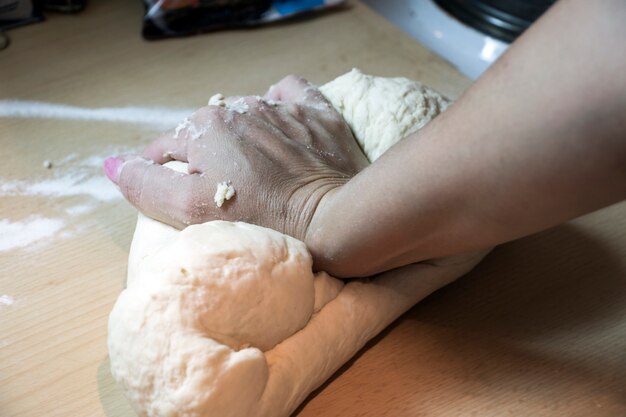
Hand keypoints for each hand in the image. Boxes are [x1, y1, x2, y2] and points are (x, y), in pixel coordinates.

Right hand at [104, 75, 368, 242]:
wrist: (334, 218)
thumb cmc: (261, 220)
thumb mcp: (191, 211)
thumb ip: (147, 185)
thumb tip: (111, 164)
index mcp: (205, 129)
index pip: (168, 147)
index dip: (165, 171)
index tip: (176, 194)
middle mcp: (240, 109)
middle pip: (206, 131)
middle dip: (204, 156)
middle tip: (219, 190)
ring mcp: (281, 108)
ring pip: (245, 115)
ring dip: (240, 136)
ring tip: (252, 168)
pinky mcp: (317, 113)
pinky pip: (291, 93)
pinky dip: (282, 103)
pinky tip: (281, 121)